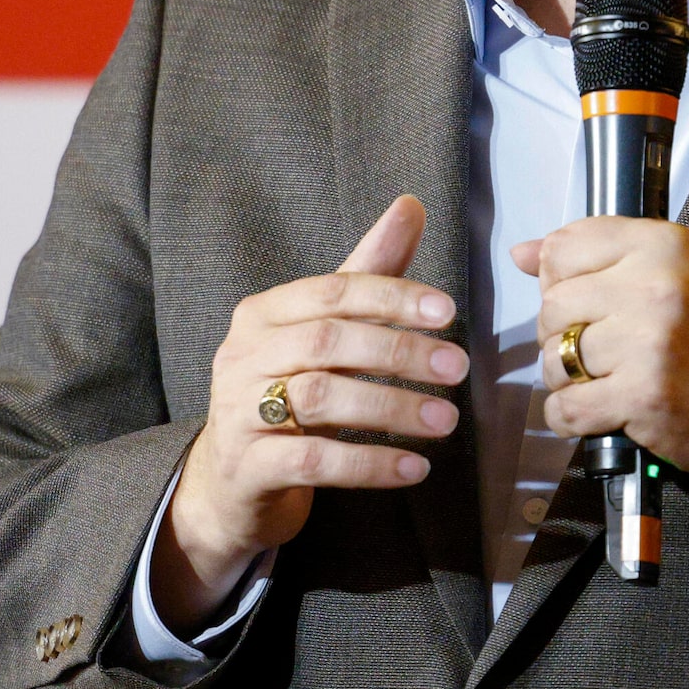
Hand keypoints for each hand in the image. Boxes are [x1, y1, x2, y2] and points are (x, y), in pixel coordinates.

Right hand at [151, 196, 464, 630]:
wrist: (232, 483)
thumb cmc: (286, 392)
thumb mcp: (323, 334)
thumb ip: (367, 274)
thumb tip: (411, 205)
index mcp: (262, 314)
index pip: (331, 292)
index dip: (391, 296)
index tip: (448, 311)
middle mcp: (242, 355)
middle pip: (326, 341)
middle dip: (398, 351)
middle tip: (456, 368)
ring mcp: (238, 412)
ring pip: (318, 398)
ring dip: (390, 407)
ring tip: (444, 421)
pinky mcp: (247, 468)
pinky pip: (312, 461)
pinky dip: (368, 464)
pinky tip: (414, 468)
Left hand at [517, 218, 688, 481]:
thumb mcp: (672, 273)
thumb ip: (596, 257)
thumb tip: (522, 253)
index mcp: (659, 245)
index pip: (562, 249)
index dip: (561, 282)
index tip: (587, 304)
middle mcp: (651, 285)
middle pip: (552, 307)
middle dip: (562, 336)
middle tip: (598, 352)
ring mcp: (645, 342)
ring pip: (553, 359)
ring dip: (567, 380)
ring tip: (604, 382)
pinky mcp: (640, 395)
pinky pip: (565, 408)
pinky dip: (571, 417)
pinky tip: (599, 412)